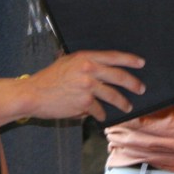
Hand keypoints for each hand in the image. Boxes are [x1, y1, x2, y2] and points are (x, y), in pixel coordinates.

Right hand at [21, 50, 145, 121]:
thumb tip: (101, 65)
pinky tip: (102, 117)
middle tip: (141, 89)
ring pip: (113, 95)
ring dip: (122, 103)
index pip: (114, 56)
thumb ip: (84, 62)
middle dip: (133, 84)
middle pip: (119, 76)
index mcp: (85, 57)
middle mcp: (89, 70)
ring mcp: (88, 87)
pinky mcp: (84, 103)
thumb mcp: (67, 62)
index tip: (141, 63)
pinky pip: (99, 110)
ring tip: (127, 107)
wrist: (33, 94)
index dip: (130, 60)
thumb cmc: (48, 78)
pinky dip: (101, 114)